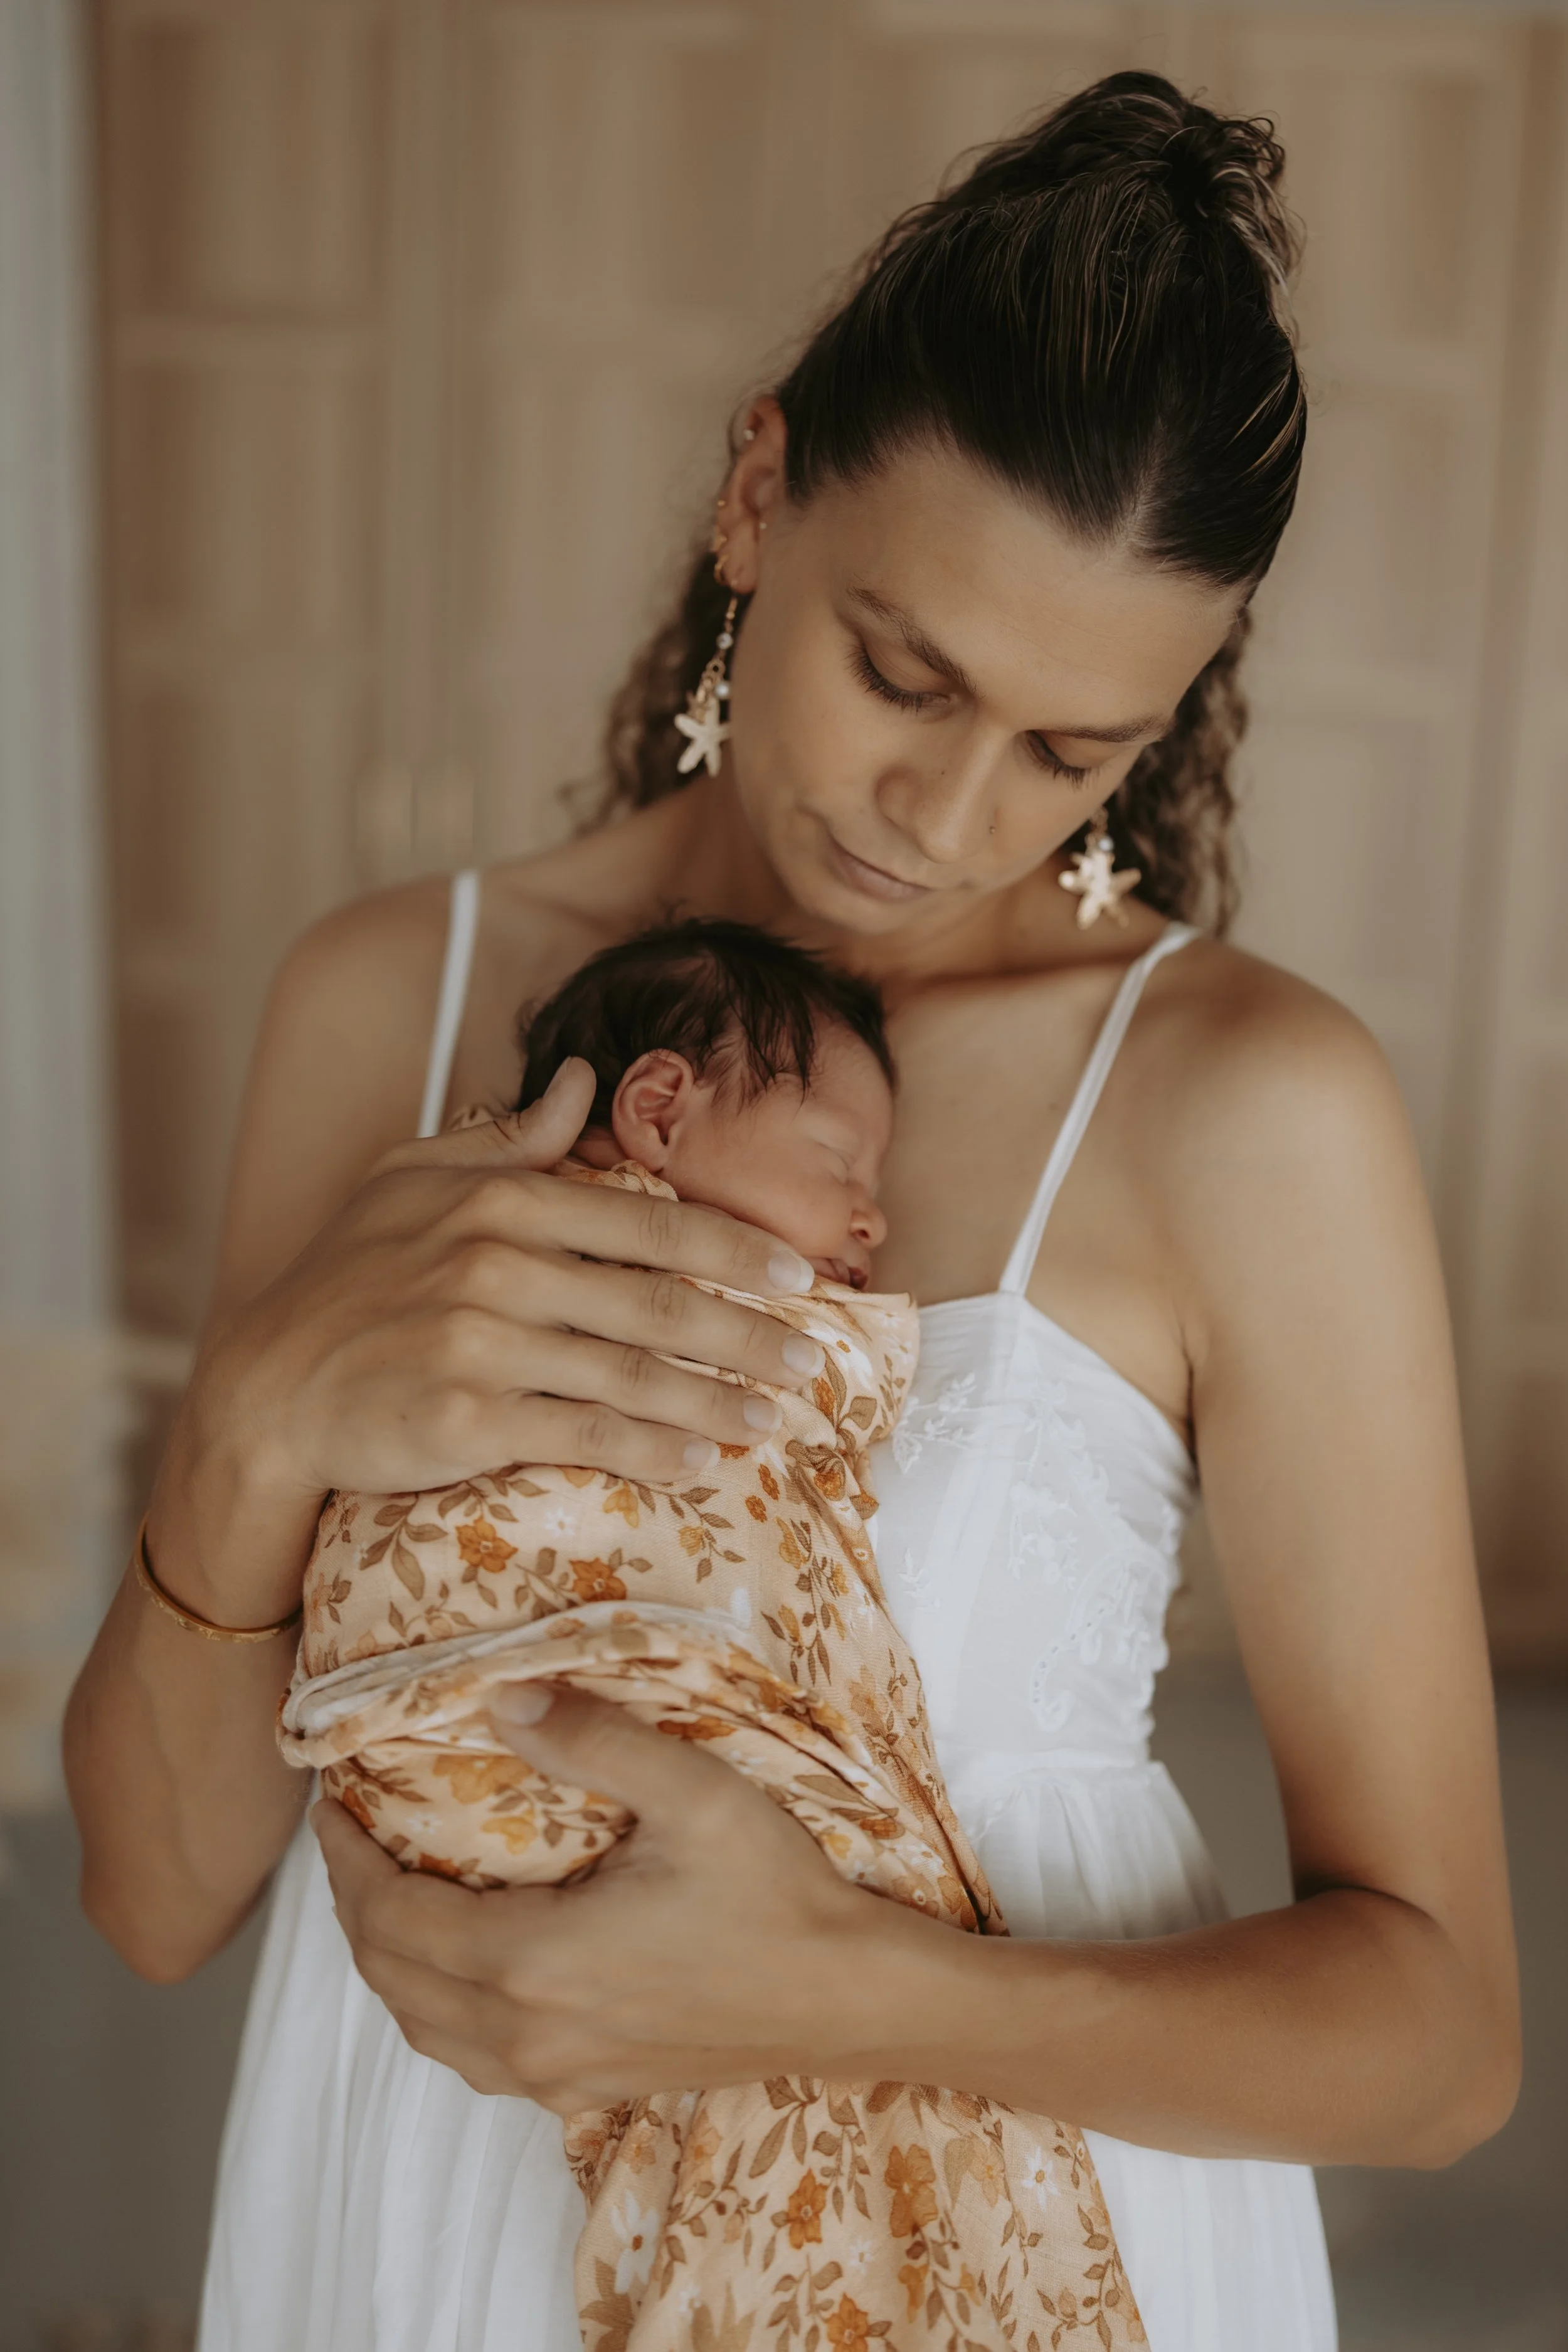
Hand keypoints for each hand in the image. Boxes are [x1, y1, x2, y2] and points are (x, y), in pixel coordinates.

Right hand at [154, 1061, 823, 1620]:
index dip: (736, 1250)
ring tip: (773, 1421)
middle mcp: (498, 1262)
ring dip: (716, 1400)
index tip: (800, 1274)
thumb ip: (507, 1137)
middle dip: (751, 1333)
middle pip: (658, 1302)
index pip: (649, 1223)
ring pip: (632, 1372)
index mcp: (501, 1199)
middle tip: (812, 1361)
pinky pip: (582, 1432)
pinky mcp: (465, 1416)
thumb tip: (585, 1081)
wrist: (267, 1385)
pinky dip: (651, 1449)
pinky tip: (700, 1464)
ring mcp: (482, 1341)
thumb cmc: (345, 1277)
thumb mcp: (411, 1179)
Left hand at [312, 1686, 910, 2113]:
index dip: (345, 1859)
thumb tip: (500, 1694)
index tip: (331, 1802)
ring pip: (424, 2030)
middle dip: (353, 1906)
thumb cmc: (775, 1894)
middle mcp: (527, 2035)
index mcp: (533, 1963)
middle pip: (391, 1978)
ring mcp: (555, 2076)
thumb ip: (591, 1741)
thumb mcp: (692, 1794)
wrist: (847, 1999)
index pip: (390, 1915)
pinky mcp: (586, 2091)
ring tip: (388, 1891)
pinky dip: (437, 2011)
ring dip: (388, 1963)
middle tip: (349, 1835)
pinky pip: (473, 2060)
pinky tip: (458, 1967)